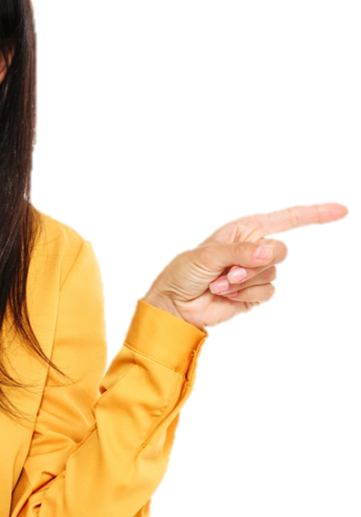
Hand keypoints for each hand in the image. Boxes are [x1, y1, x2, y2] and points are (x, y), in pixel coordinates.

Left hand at [142, 202, 349, 330]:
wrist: (175, 304)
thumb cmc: (185, 272)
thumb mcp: (208, 255)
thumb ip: (241, 253)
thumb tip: (270, 253)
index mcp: (245, 229)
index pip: (288, 218)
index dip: (316, 214)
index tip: (342, 211)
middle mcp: (254, 247)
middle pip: (281, 250)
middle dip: (255, 263)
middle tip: (227, 273)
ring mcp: (256, 272)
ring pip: (272, 273)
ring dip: (244, 281)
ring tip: (219, 284)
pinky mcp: (254, 294)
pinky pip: (267, 292)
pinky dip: (246, 294)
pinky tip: (226, 294)